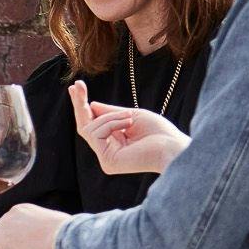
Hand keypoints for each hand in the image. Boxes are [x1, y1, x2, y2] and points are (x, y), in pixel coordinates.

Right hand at [70, 80, 188, 176]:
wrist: (172, 146)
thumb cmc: (158, 132)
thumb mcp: (130, 115)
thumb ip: (110, 113)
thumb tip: (91, 105)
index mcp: (113, 143)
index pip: (92, 124)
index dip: (82, 106)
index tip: (76, 87)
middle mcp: (107, 152)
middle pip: (84, 127)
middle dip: (80, 105)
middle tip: (76, 86)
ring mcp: (106, 159)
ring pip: (91, 129)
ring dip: (110, 117)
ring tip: (130, 117)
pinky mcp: (108, 162)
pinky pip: (97, 135)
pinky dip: (111, 123)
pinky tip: (128, 123)